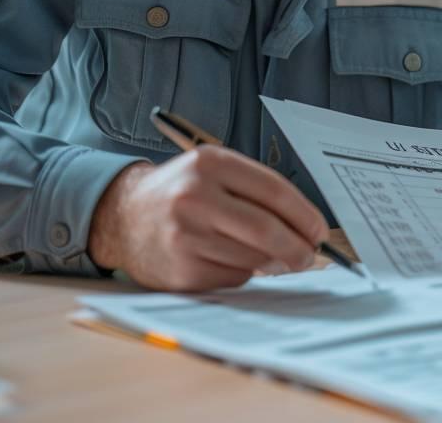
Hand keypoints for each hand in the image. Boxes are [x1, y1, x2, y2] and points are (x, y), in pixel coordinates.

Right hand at [88, 146, 328, 291]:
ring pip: (252, 257)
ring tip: (278, 259)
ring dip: (274, 263)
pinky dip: (244, 273)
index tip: (319, 231)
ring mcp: (185, 235)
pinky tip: (233, 261)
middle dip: (297, 247)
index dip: (304, 215)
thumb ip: (256, 192)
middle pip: (266, 228)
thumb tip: (305, 229)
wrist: (122, 216)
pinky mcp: (181, 270)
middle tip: (309, 256)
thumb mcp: (214, 172)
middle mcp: (195, 196)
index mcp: (210, 163)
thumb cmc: (181, 193)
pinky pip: (232, 277)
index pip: (274, 190)